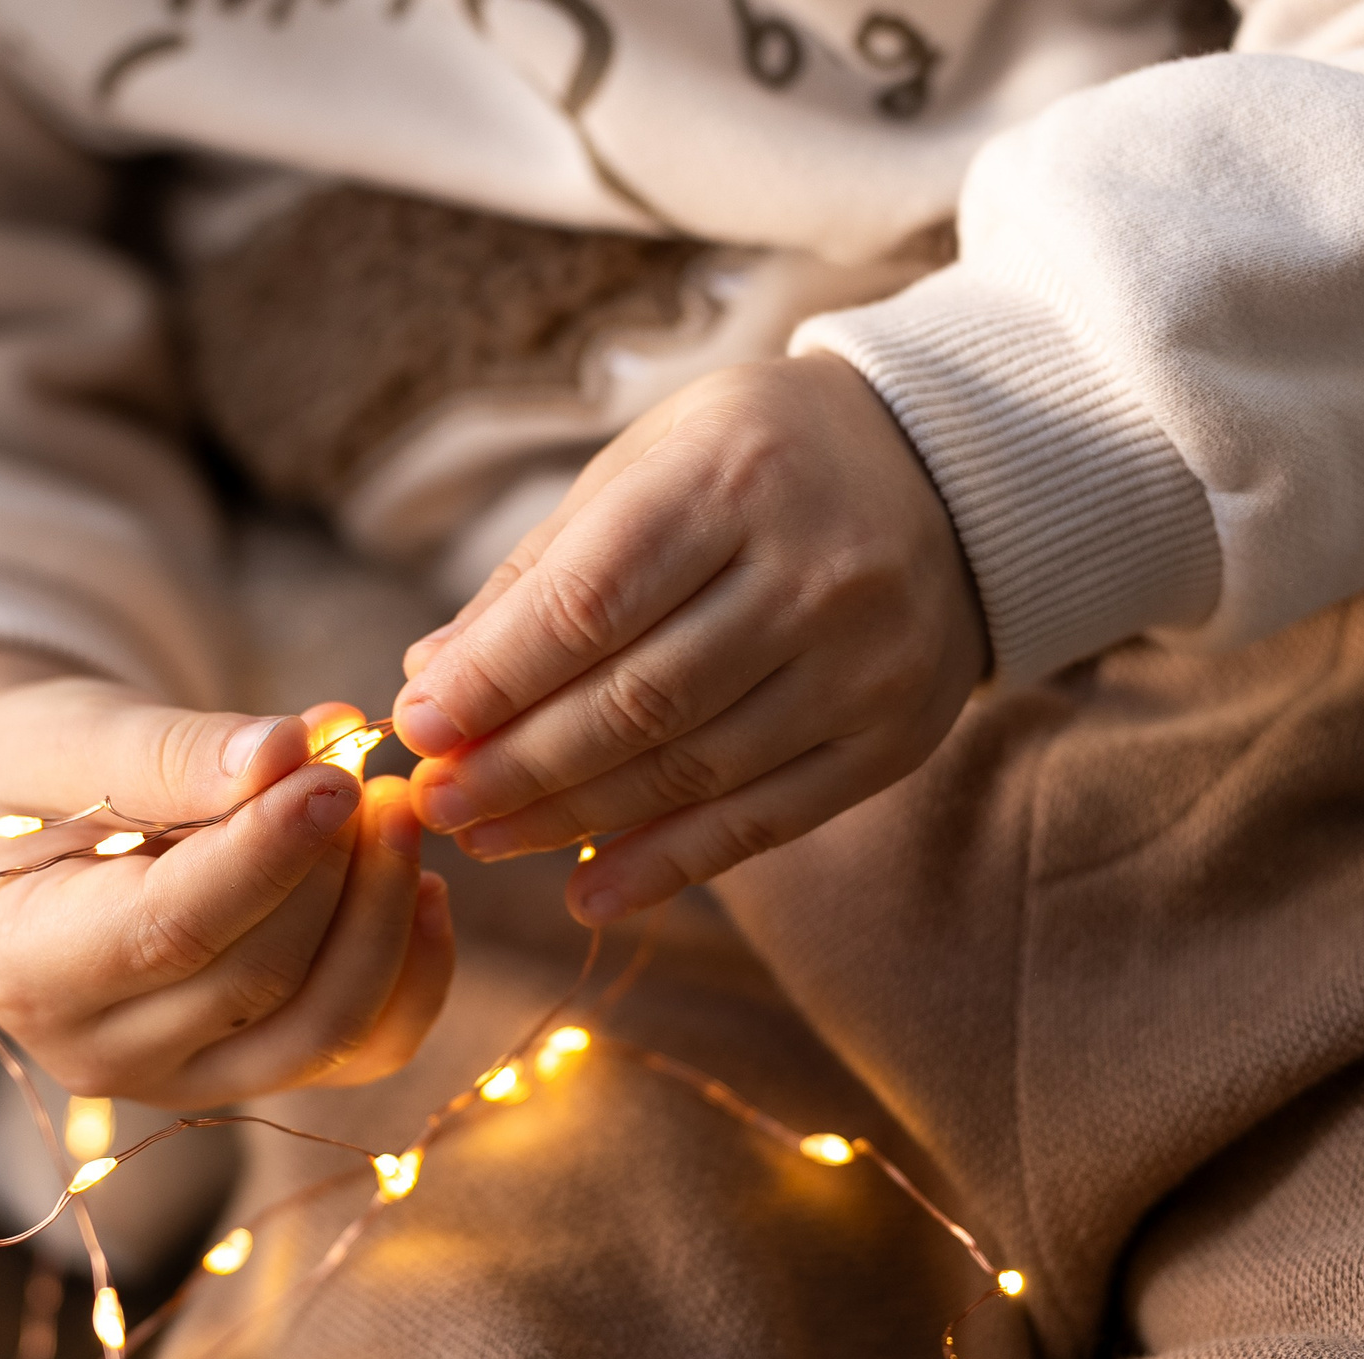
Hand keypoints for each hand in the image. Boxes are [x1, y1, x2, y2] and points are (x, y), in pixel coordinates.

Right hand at [0, 650, 452, 1108]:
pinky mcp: (257, 1077)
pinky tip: (423, 886)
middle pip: (260, 982)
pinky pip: (367, 1050)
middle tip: (371, 772)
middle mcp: (98, 1053)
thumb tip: (287, 752)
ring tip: (396, 811)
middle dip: (336, 871)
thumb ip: (173, 752)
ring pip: (325, 1029)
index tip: (336, 775)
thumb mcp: (73, 738)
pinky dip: (414, 971)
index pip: (170, 930)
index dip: (266, 854)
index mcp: (22, 967)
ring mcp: (184, 1081)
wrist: (45, 823)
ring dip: (385, 915)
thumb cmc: (44, 769)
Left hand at [390, 353, 984, 924]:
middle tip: (436, 801)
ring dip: (573, 818)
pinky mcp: (892, 738)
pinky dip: (668, 866)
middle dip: (518, 763)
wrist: (947, 472)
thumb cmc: (758, 462)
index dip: (496, 677)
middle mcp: (814, 572)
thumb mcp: (651, 464)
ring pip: (693, 770)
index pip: (592, 602)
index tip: (416, 724)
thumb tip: (431, 675)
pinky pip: (764, 822)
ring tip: (485, 838)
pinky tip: (588, 892)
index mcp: (736, 476)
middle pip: (638, 701)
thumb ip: (544, 572)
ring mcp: (864, 663)